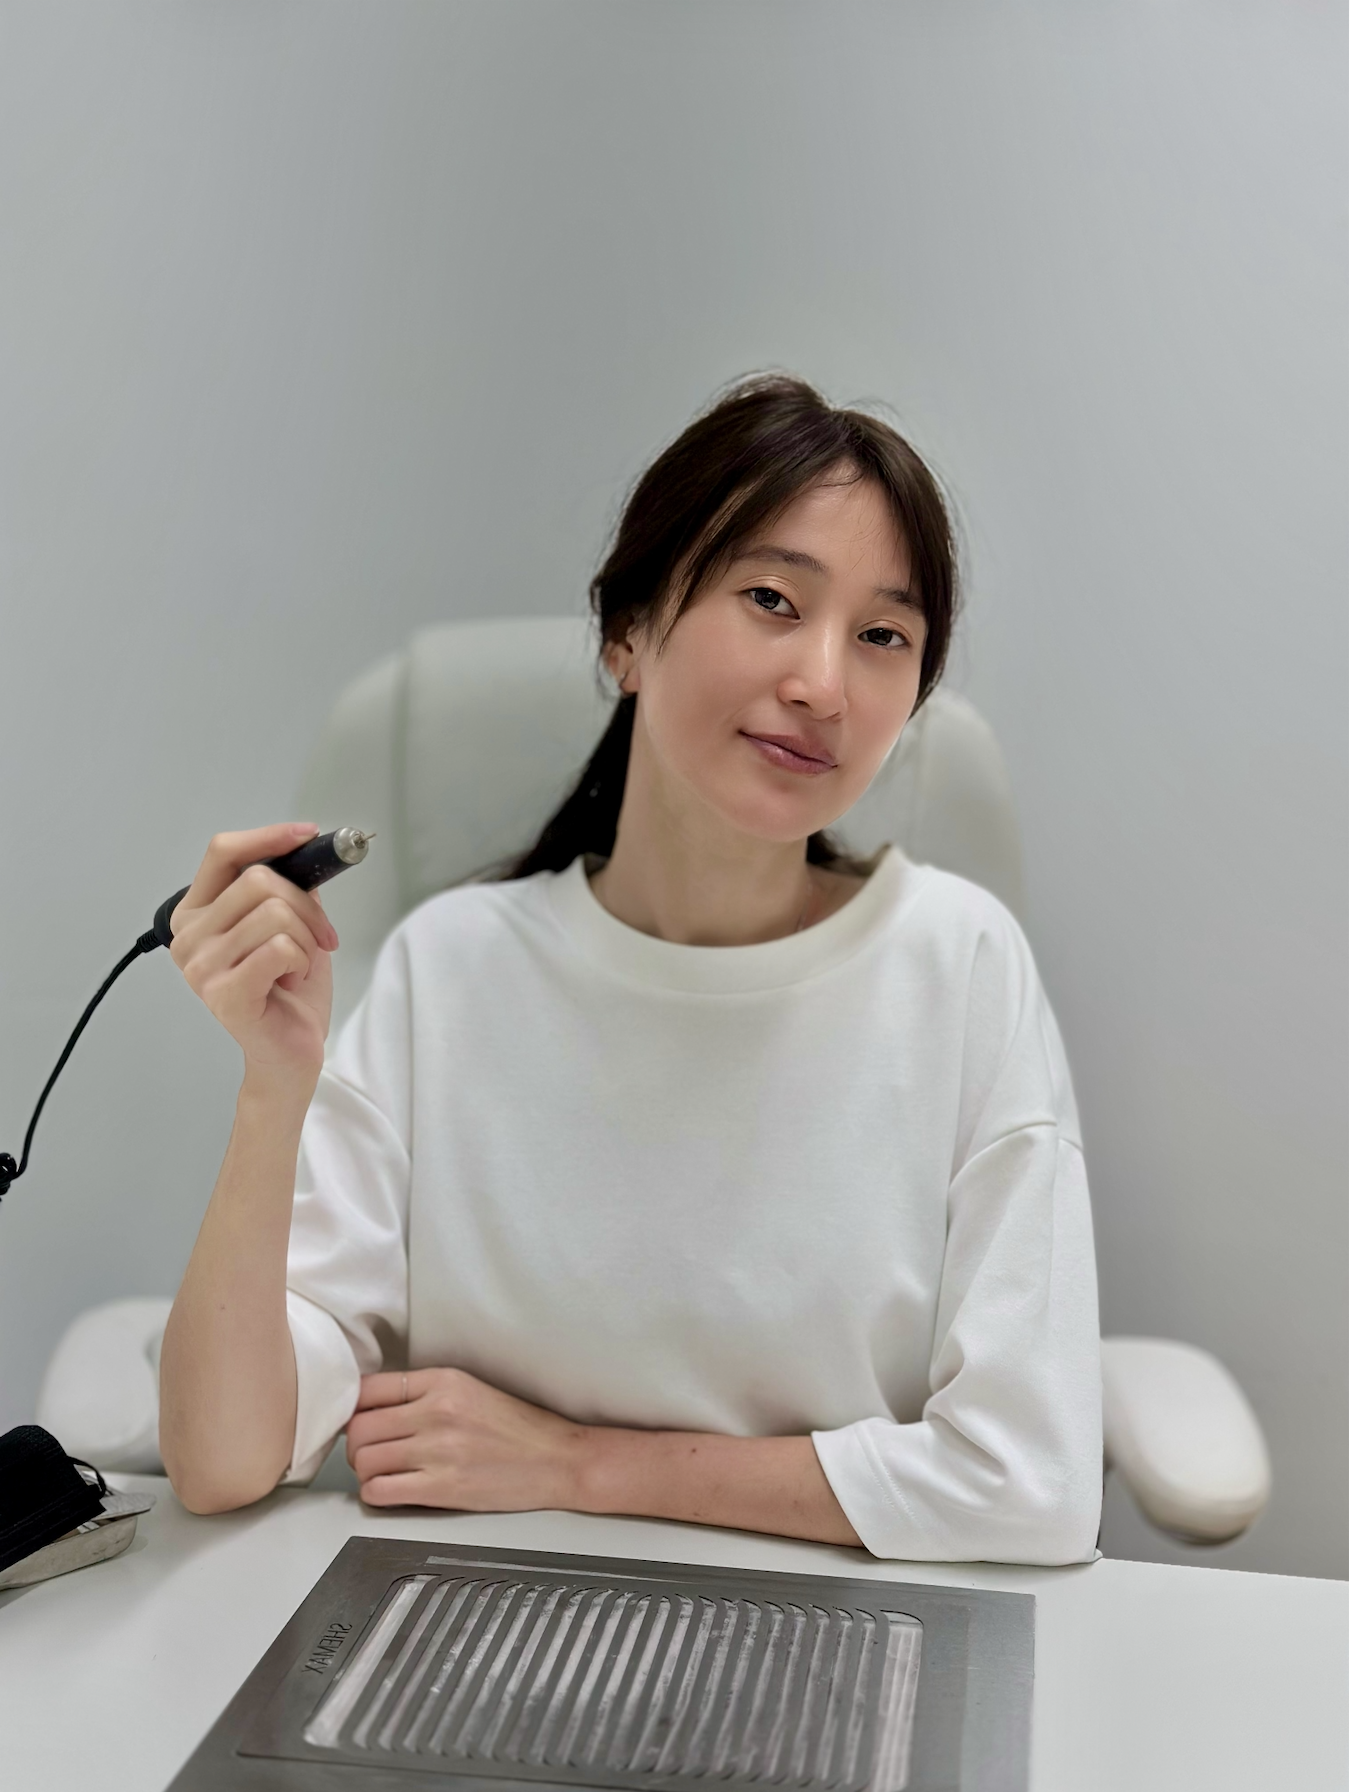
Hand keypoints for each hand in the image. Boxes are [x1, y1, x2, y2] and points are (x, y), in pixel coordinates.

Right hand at [169, 822, 338, 1083]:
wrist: (291, 1053)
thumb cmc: (288, 991)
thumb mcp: (290, 924)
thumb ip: (286, 886)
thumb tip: (302, 846)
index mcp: (196, 913)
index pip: (222, 852)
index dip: (269, 837)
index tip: (308, 834)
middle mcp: (188, 937)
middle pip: (259, 880)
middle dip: (306, 905)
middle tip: (320, 937)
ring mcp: (200, 967)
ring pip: (275, 913)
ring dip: (305, 939)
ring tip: (297, 967)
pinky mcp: (224, 994)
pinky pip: (280, 948)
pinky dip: (302, 961)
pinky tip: (290, 982)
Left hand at [346, 1368, 588, 1511]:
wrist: (557, 1459)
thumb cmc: (517, 1428)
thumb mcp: (470, 1389)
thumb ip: (424, 1393)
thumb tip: (373, 1405)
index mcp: (443, 1381)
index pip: (369, 1388)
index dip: (355, 1408)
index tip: (359, 1420)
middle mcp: (437, 1411)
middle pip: (359, 1427)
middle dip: (356, 1444)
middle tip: (369, 1451)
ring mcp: (439, 1450)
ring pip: (364, 1460)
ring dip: (365, 1470)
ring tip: (382, 1472)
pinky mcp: (442, 1488)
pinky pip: (379, 1491)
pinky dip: (376, 1493)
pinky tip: (392, 1490)